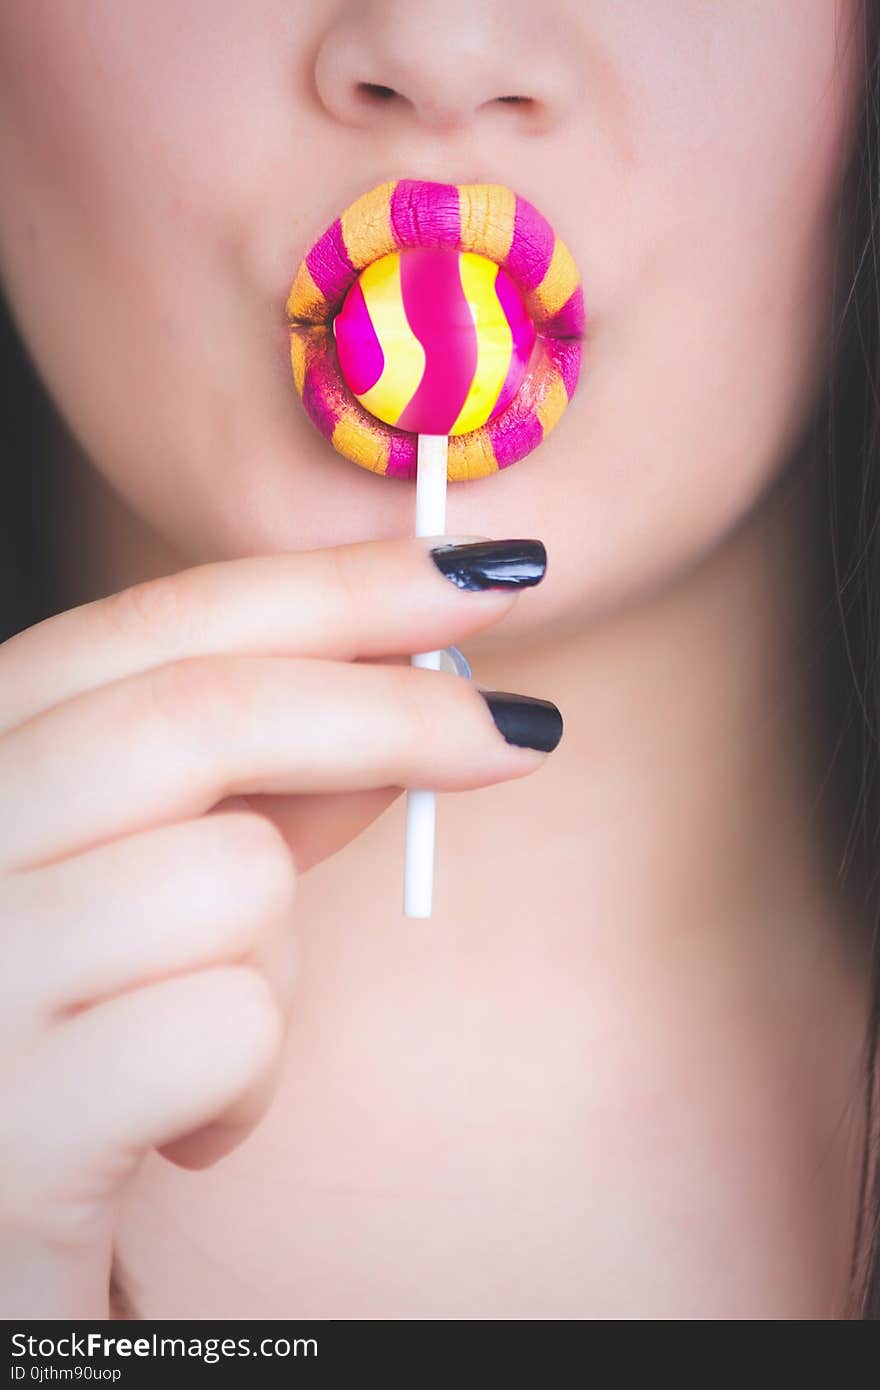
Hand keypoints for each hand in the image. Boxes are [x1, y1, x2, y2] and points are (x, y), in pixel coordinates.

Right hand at [0, 536, 554, 1314]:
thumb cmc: (73, 1046)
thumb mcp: (149, 891)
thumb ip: (254, 790)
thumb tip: (406, 694)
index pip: (150, 628)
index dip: (331, 588)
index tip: (479, 573)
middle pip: (196, 717)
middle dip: (392, 710)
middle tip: (521, 736)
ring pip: (231, 880)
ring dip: (278, 961)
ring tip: (217, 1037)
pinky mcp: (13, 1125)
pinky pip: (226, 1030)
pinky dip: (250, 1081)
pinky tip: (183, 1132)